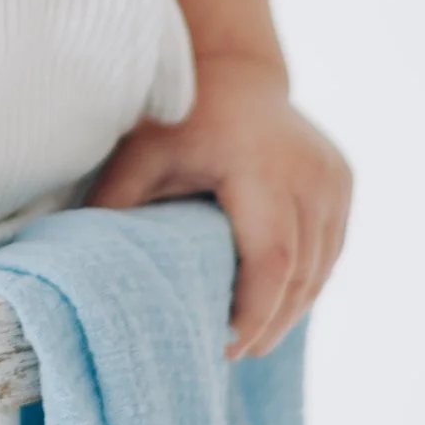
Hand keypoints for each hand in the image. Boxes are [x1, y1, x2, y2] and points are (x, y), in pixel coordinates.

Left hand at [91, 55, 351, 359]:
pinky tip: (276, 302)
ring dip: (291, 307)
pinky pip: (329, 249)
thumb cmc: (181, 118)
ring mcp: (334, 179)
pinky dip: (306, 280)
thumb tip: (82, 267)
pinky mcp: (343, 183)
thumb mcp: (141, 157)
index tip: (227, 348)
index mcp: (263, 169)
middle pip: (300, 274)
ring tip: (253, 336)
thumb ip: (116, 207)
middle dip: (270, 322)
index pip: (272, 262)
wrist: (234, 70)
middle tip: (235, 354)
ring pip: (320, 267)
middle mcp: (310, 174)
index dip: (255, 314)